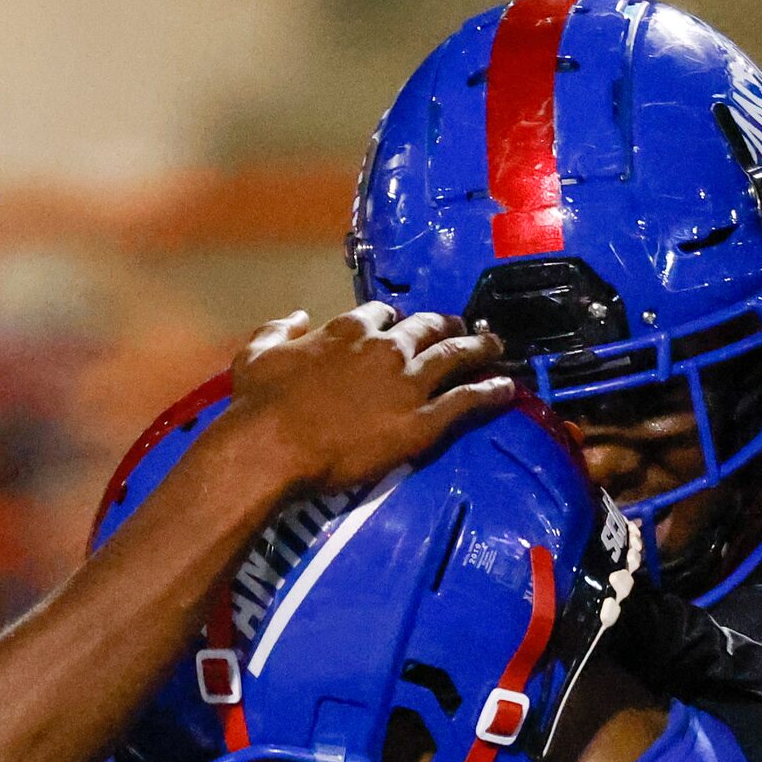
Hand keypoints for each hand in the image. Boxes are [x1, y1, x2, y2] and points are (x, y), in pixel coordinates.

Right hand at [221, 303, 514, 493]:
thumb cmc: (260, 403)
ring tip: (495, 346)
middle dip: (445, 324)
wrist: (273, 446)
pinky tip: (506, 388)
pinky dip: (490, 391)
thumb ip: (278, 330)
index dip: (394, 319)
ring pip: (456, 355)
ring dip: (479, 348)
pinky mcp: (422, 421)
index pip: (382, 314)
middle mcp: (386, 348)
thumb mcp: (256, 354)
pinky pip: (467, 400)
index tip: (400, 323)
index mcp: (348, 330)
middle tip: (459, 327)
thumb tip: (295, 317)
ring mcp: (409, 383)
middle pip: (428, 327)